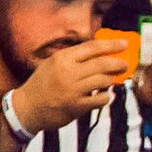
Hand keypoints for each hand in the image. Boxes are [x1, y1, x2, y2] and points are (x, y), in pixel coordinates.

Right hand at [12, 37, 131, 134]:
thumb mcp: (52, 64)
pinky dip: (107, 97)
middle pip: (101, 63)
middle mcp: (68, 72)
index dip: (111, 45)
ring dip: (113, 80)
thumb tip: (99, 53)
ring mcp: (72, 89)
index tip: (124, 44)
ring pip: (103, 80)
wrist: (26, 107)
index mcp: (62, 58)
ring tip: (115, 80)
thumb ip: (73, 58)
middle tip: (125, 64)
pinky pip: (100, 99)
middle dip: (118, 63)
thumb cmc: (41, 84)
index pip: (92, 47)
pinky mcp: (76, 106)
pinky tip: (108, 96)